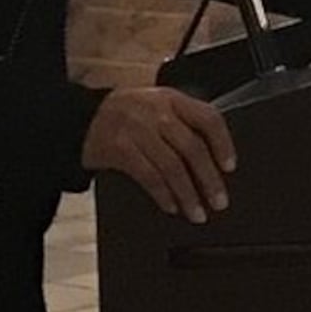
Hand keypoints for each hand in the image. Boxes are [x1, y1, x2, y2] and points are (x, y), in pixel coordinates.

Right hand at [85, 84, 237, 221]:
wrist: (80, 120)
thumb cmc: (127, 115)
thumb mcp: (157, 106)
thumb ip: (183, 122)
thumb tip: (215, 158)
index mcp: (172, 99)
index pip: (208, 118)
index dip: (223, 144)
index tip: (230, 167)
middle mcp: (157, 112)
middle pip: (192, 148)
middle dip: (209, 179)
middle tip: (219, 200)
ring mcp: (137, 130)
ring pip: (172, 166)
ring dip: (187, 194)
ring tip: (197, 212)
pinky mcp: (119, 149)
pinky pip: (148, 176)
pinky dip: (163, 194)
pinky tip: (172, 206)